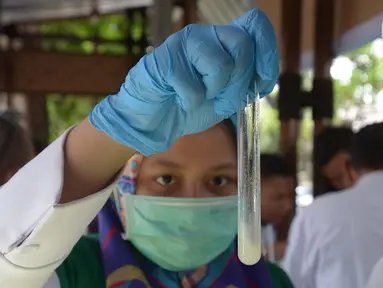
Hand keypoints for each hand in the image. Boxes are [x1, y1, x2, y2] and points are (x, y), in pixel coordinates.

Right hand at [89, 9, 278, 155]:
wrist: (158, 118)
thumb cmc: (192, 104)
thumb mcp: (228, 96)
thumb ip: (246, 83)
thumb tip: (265, 77)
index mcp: (224, 40)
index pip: (255, 24)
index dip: (267, 52)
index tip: (265, 81)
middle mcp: (206, 34)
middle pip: (242, 45)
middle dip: (239, 82)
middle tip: (223, 99)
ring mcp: (184, 43)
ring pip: (221, 64)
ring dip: (214, 92)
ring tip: (201, 98)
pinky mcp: (165, 59)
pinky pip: (193, 87)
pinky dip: (191, 103)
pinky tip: (180, 100)